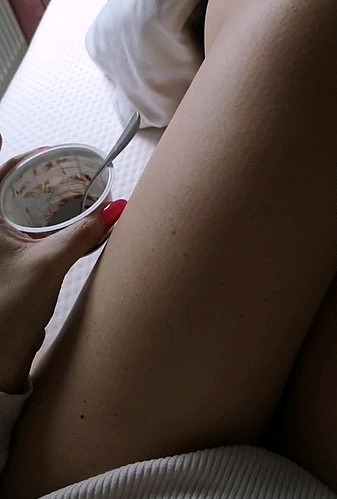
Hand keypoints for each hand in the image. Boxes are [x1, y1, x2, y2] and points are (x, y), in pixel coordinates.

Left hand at [0, 138, 126, 393]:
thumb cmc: (6, 310)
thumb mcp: (49, 265)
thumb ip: (84, 235)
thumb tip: (116, 212)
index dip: (7, 153)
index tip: (29, 141)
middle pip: (3, 188)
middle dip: (28, 174)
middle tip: (53, 163)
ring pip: (15, 211)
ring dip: (38, 200)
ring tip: (64, 190)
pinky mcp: (6, 264)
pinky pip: (24, 232)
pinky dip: (43, 224)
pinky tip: (65, 226)